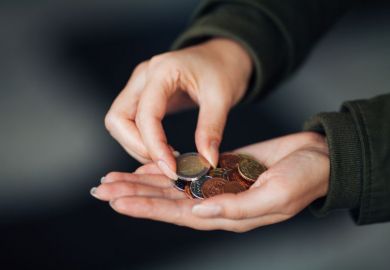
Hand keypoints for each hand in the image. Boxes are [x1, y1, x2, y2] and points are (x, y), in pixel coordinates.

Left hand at [91, 132, 329, 231]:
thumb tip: (200, 213)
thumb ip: (237, 208)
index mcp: (227, 213)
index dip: (146, 207)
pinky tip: (145, 166)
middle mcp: (216, 202)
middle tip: (102, 189)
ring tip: (114, 179)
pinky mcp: (220, 166)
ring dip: (142, 182)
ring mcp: (217, 184)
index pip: (178, 214)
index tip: (117, 201)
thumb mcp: (275, 196)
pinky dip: (164, 167)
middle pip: (166, 200)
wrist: (317, 157)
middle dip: (133, 195)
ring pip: (171, 185)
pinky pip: (186, 169)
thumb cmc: (303, 178)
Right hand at [104, 38, 251, 178]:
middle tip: (166, 165)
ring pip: (118, 122)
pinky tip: (162, 150)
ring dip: (136, 146)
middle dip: (137, 147)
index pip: (145, 114)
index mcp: (163, 71)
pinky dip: (139, 140)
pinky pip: (128, 122)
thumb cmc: (222, 71)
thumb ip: (211, 129)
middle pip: (118, 119)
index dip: (154, 146)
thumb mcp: (222, 98)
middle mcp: (143, 76)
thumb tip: (206, 162)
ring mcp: (139, 85)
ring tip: (166, 160)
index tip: (172, 169)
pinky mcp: (141, 95)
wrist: (221, 57)